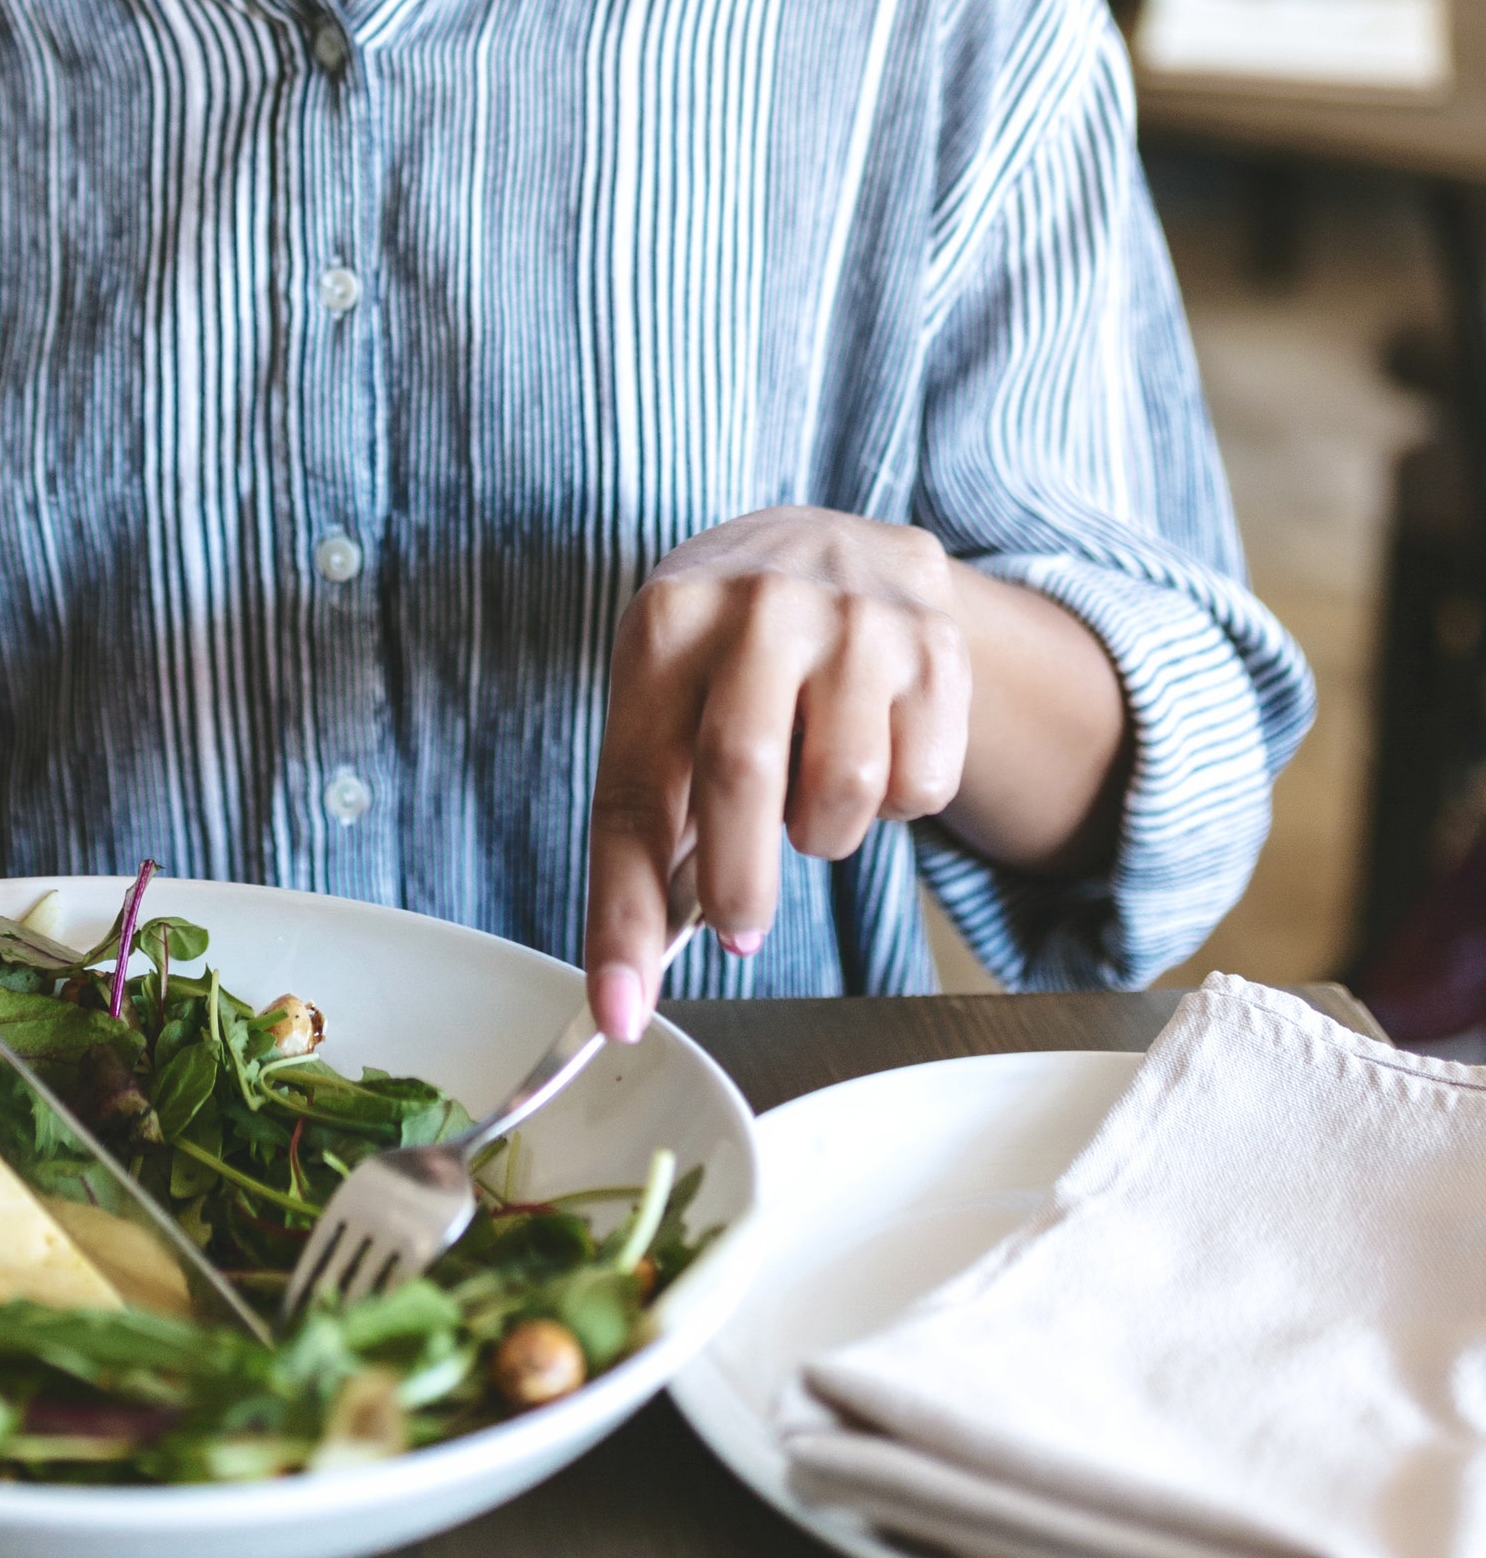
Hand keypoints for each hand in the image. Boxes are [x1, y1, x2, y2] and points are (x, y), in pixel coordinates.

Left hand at [583, 510, 970, 1043]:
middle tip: (739, 927)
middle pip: (743, 782)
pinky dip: (893, 805)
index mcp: (667, 624)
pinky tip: (871, 747)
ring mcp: (857, 619)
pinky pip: (919, 786)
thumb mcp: (667, 698)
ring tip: (807, 792)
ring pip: (844, 795)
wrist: (834, 543)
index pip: (634, 792)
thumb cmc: (727, 654)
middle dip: (737, 886)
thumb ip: (654, 822)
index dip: (624, 916)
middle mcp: (759, 608)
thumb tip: (633, 979)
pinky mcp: (937, 647)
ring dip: (822, 834)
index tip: (621, 1014)